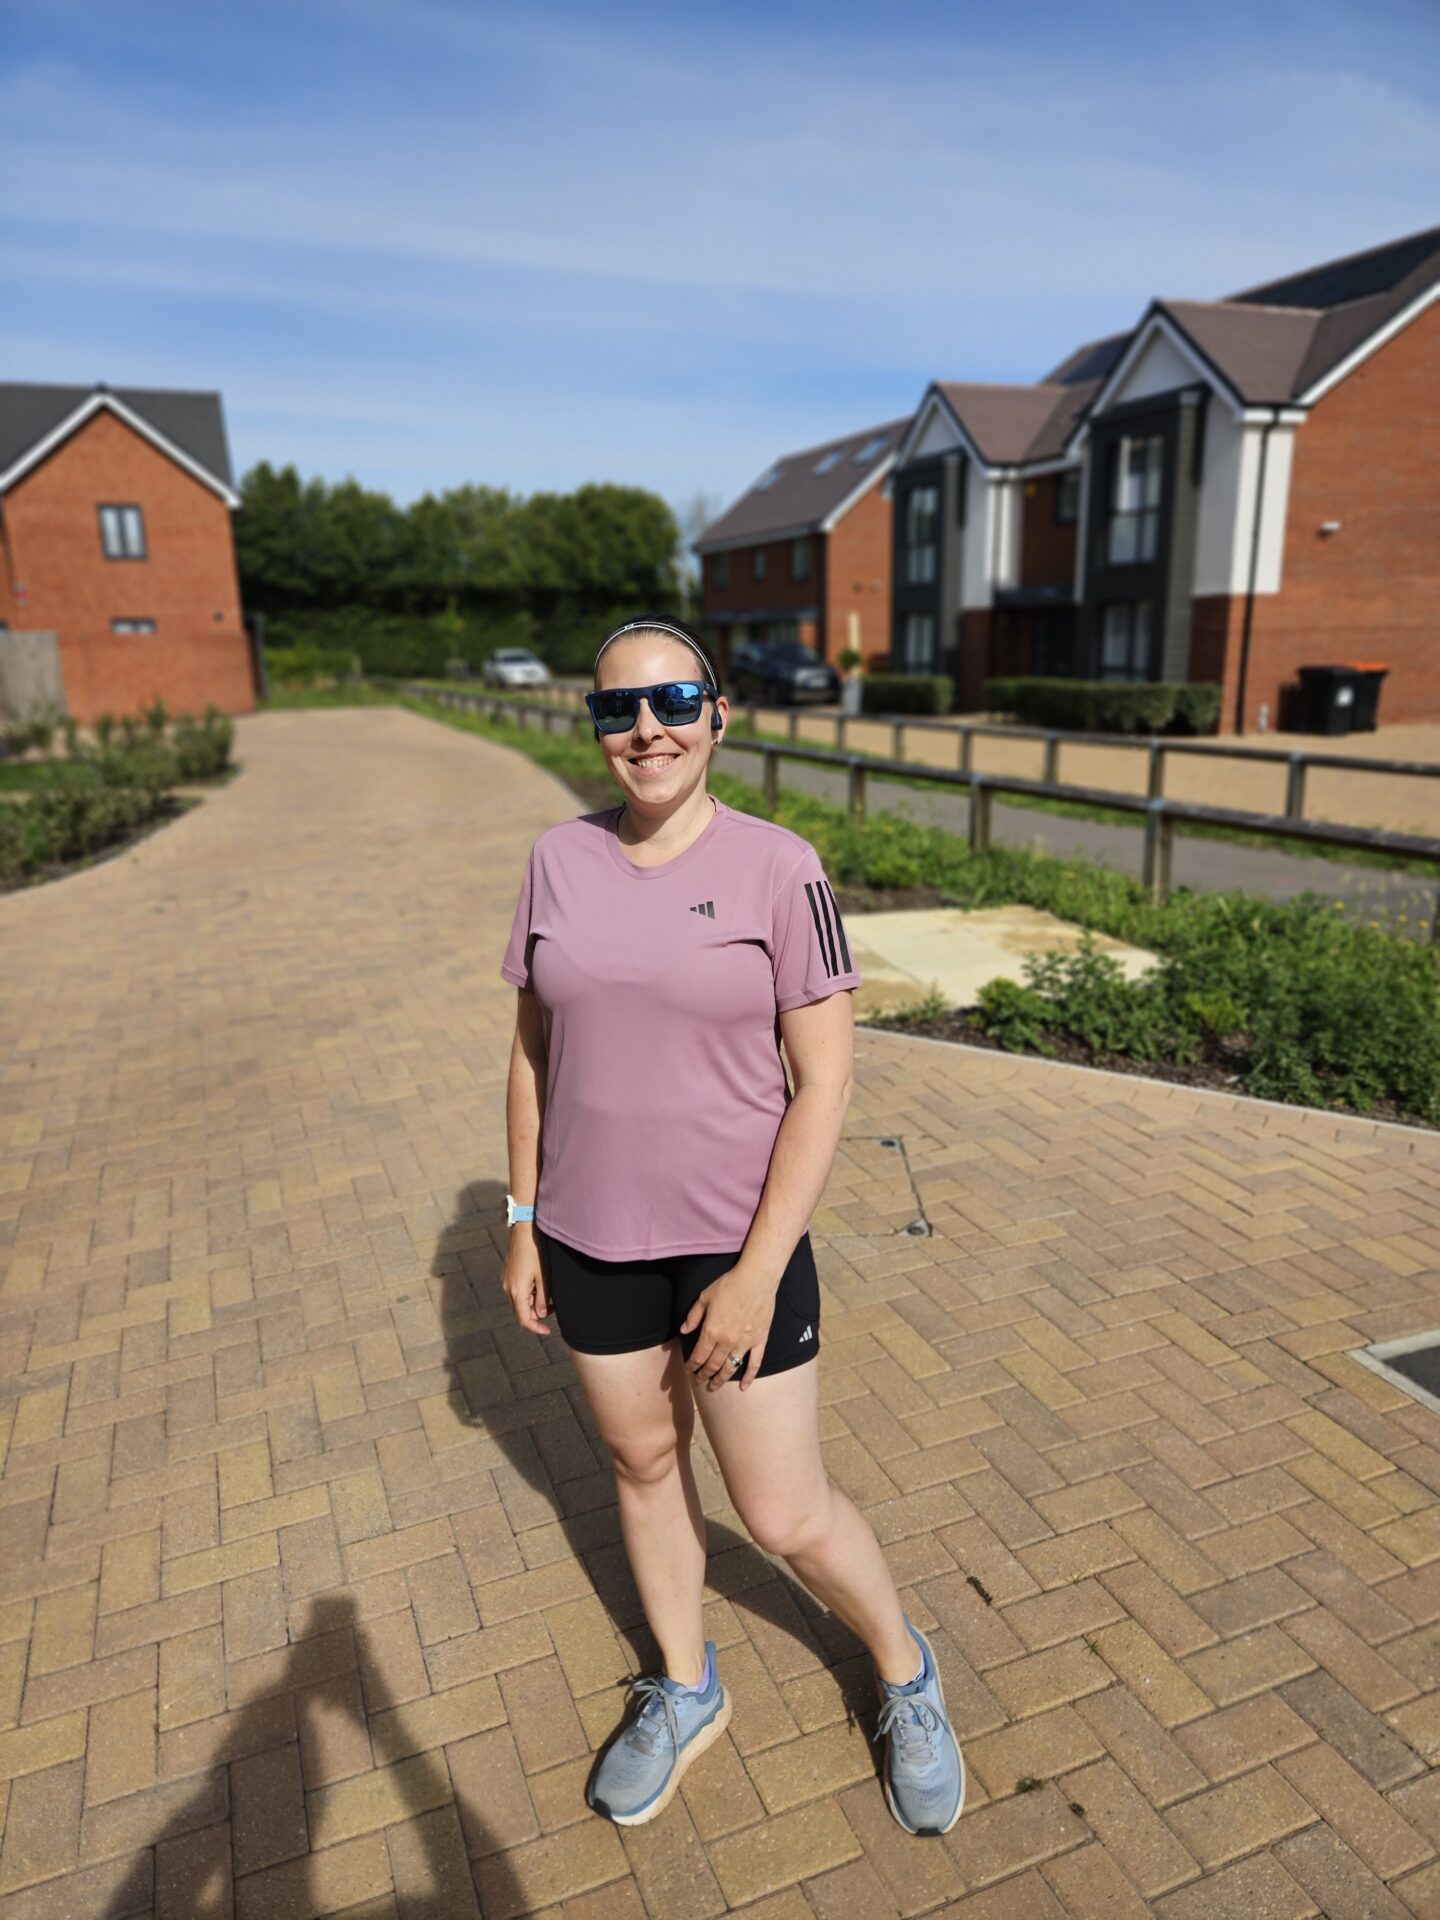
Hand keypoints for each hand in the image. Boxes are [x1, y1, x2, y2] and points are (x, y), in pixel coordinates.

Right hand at [502, 1232, 551, 1336]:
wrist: (524, 1229)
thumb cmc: (536, 1252)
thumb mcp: (544, 1277)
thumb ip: (543, 1299)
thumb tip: (541, 1315)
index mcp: (517, 1292)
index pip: (524, 1319)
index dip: (536, 1328)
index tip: (548, 1331)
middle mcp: (508, 1288)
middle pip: (521, 1312)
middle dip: (536, 1314)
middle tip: (554, 1307)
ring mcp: (506, 1281)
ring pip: (519, 1301)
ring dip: (532, 1303)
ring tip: (548, 1293)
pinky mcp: (508, 1274)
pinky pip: (517, 1291)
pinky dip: (528, 1294)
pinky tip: (539, 1284)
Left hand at [680, 1266, 776, 1390]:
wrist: (756, 1278)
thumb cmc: (729, 1285)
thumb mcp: (705, 1297)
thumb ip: (693, 1316)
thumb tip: (683, 1331)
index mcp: (711, 1331)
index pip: (698, 1355)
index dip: (691, 1366)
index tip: (688, 1371)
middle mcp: (727, 1341)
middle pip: (713, 1365)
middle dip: (703, 1375)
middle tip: (699, 1381)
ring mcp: (745, 1343)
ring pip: (730, 1368)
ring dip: (721, 1380)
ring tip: (714, 1387)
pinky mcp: (760, 1341)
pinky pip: (754, 1364)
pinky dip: (749, 1377)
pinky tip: (744, 1388)